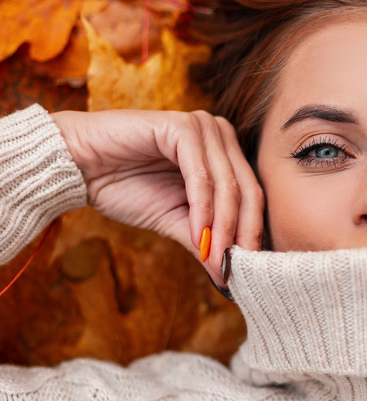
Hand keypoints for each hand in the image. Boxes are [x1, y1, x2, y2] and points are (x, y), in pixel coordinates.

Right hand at [51, 109, 263, 283]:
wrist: (80, 167)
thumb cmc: (126, 187)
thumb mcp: (175, 220)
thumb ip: (204, 241)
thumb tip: (229, 275)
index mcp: (225, 152)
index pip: (251, 196)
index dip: (251, 234)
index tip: (246, 270)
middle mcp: (220, 134)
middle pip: (246, 191)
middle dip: (241, 234)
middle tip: (234, 268)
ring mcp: (203, 126)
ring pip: (227, 185)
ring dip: (222, 227)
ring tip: (216, 259)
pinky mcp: (182, 126)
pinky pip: (201, 175)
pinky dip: (202, 209)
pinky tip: (198, 234)